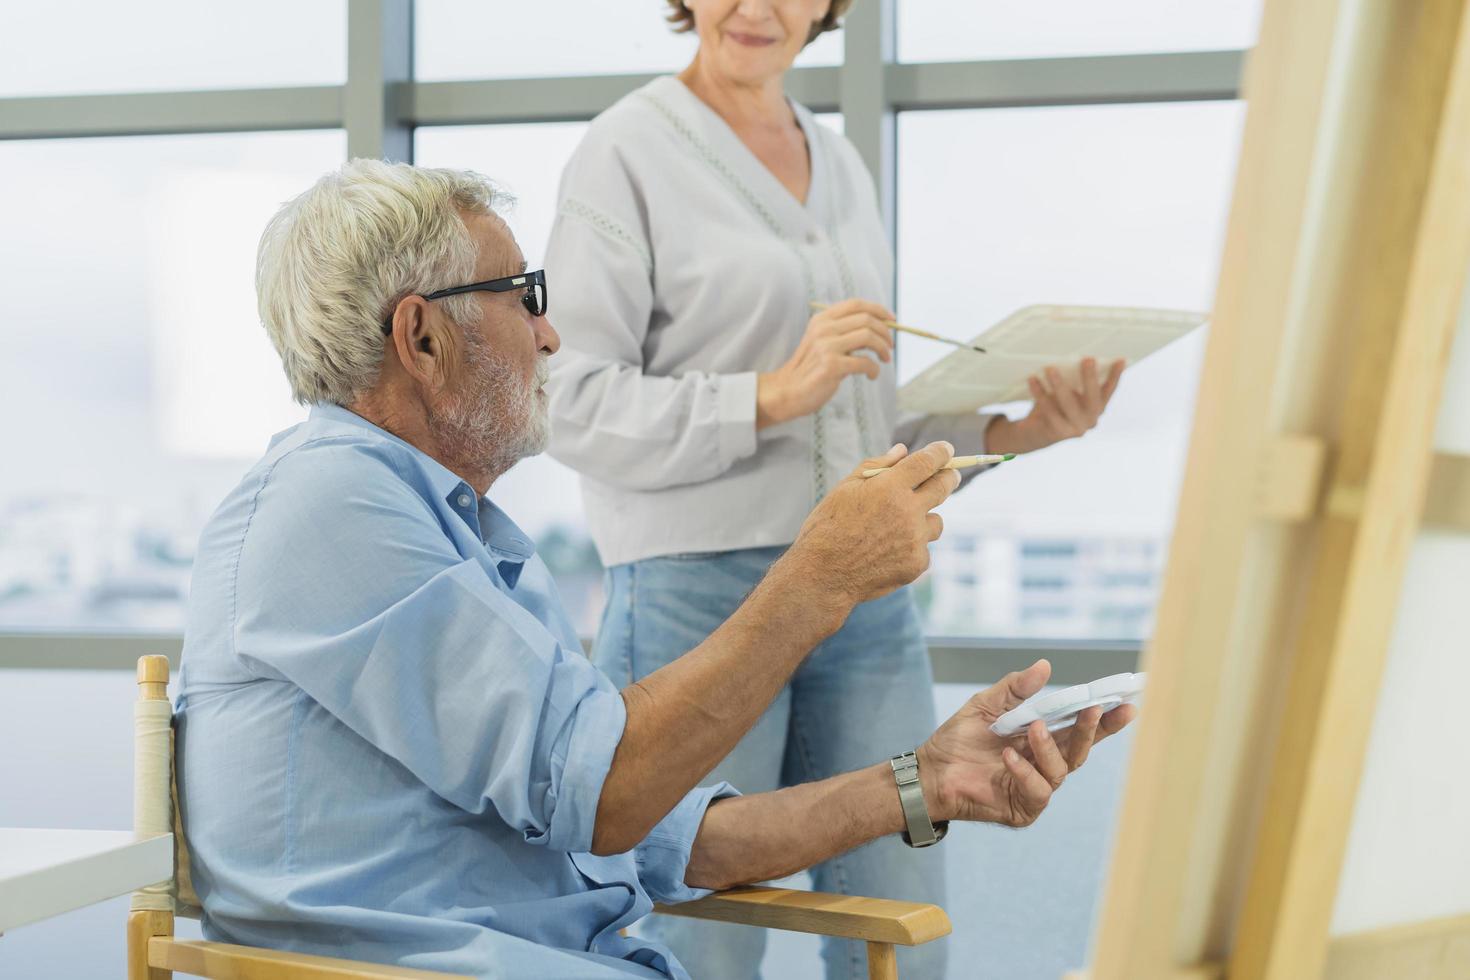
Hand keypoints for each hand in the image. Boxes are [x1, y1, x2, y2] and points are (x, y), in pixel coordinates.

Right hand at [756, 299, 894, 429]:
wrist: (788, 391)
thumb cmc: (811, 368)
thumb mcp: (823, 342)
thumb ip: (845, 332)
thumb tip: (881, 326)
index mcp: (822, 319)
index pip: (856, 304)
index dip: (879, 310)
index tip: (892, 320)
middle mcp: (823, 329)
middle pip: (866, 319)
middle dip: (885, 332)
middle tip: (890, 346)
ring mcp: (826, 347)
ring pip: (869, 337)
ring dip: (883, 349)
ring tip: (885, 359)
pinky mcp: (832, 366)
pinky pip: (865, 362)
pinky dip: (874, 369)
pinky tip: (871, 375)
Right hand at [780, 441, 958, 608]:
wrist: (822, 575)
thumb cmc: (827, 527)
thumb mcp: (845, 489)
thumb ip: (876, 466)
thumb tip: (901, 450)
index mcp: (889, 487)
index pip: (927, 462)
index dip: (940, 452)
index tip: (945, 450)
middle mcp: (908, 511)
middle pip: (943, 487)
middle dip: (948, 477)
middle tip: (948, 476)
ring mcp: (915, 539)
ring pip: (936, 522)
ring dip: (924, 519)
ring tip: (898, 527)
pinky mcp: (917, 563)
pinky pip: (924, 549)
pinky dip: (911, 548)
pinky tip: (887, 553)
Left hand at [917, 660, 1135, 827]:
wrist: (931, 770)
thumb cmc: (959, 739)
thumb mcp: (987, 704)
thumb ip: (1016, 688)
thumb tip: (1045, 665)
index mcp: (1042, 738)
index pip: (1079, 728)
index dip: (1106, 719)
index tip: (1127, 703)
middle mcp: (1044, 763)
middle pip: (1080, 749)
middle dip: (1091, 729)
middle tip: (1093, 709)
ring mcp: (1036, 787)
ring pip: (1061, 769)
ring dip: (1049, 747)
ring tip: (1032, 728)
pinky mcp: (1024, 808)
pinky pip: (1038, 791)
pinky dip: (1025, 772)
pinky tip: (1008, 757)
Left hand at [985, 357, 1124, 455]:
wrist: (1034, 432)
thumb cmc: (1053, 405)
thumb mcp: (1065, 391)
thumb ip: (1072, 380)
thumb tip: (1069, 360)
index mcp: (1097, 407)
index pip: (1109, 390)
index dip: (1116, 376)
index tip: (1120, 360)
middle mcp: (1091, 419)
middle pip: (1093, 398)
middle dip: (1090, 378)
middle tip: (1087, 359)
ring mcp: (1076, 429)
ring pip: (1069, 405)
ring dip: (1059, 385)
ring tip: (1050, 368)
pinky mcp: (1058, 433)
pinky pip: (1049, 411)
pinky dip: (1040, 394)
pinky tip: (1032, 380)